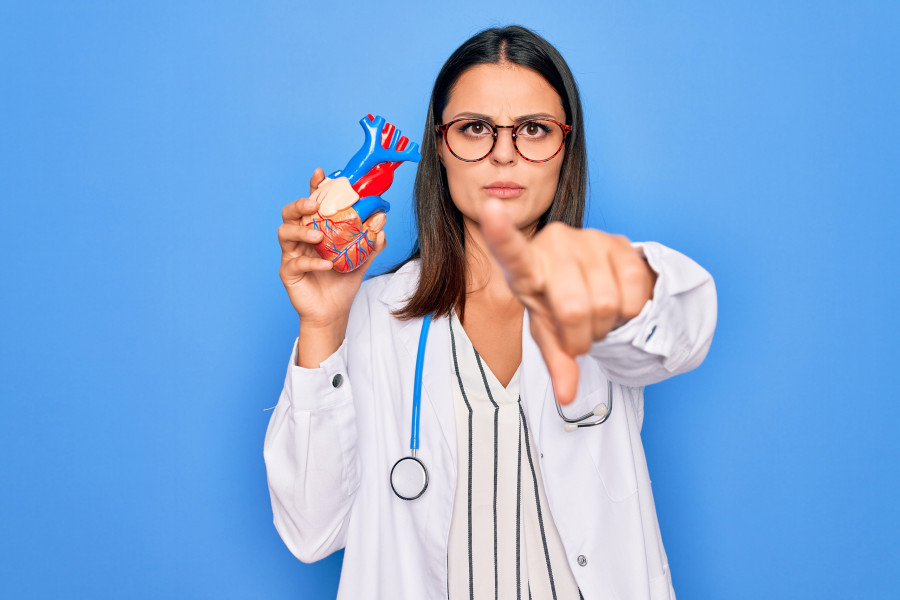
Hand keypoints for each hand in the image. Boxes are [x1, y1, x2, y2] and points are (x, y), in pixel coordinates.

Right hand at [279, 169, 386, 363]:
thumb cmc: (342, 282)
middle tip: (313, 204)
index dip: (314, 187)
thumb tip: (381, 221)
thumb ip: (370, 240)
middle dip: (299, 204)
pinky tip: (327, 265)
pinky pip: (295, 262)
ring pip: (285, 233)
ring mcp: (291, 254)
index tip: (321, 174)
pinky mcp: (288, 272)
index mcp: (315, 228)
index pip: (312, 203)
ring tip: (318, 235)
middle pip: (289, 213)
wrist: (334, 312)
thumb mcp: (361, 258)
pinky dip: (312, 262)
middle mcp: (300, 237)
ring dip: (301, 231)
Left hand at [480, 199, 655, 404]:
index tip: (490, 207)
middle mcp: (553, 242)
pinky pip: (633, 292)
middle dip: (582, 336)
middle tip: (579, 334)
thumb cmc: (559, 304)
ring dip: (606, 326)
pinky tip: (617, 304)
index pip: (511, 251)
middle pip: (575, 308)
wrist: (596, 279)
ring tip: (596, 317)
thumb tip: (568, 398)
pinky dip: (629, 312)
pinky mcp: (620, 241)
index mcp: (525, 266)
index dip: (500, 232)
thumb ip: (556, 362)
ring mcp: (588, 238)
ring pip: (606, 304)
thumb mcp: (549, 332)